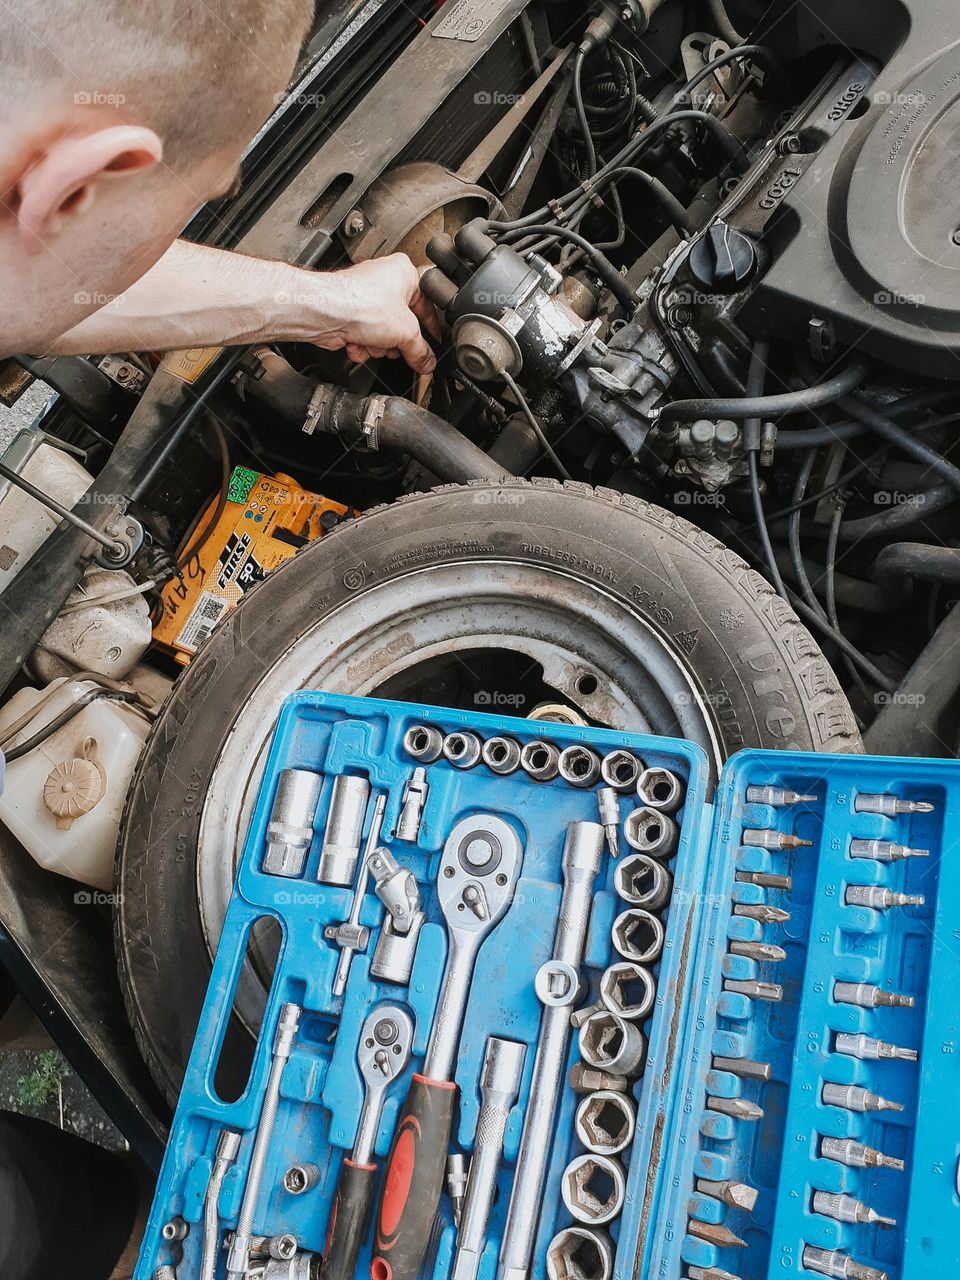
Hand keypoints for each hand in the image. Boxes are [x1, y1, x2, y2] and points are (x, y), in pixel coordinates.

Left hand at [315, 253, 441, 373]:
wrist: (325, 312)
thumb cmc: (359, 304)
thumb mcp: (406, 333)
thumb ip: (421, 351)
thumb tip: (427, 362)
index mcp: (404, 273)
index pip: (427, 307)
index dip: (430, 331)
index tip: (432, 348)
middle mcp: (384, 282)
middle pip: (403, 325)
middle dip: (396, 342)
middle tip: (395, 347)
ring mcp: (366, 299)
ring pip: (383, 335)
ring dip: (377, 346)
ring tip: (371, 341)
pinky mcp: (350, 315)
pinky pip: (366, 337)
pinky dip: (362, 345)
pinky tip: (357, 343)